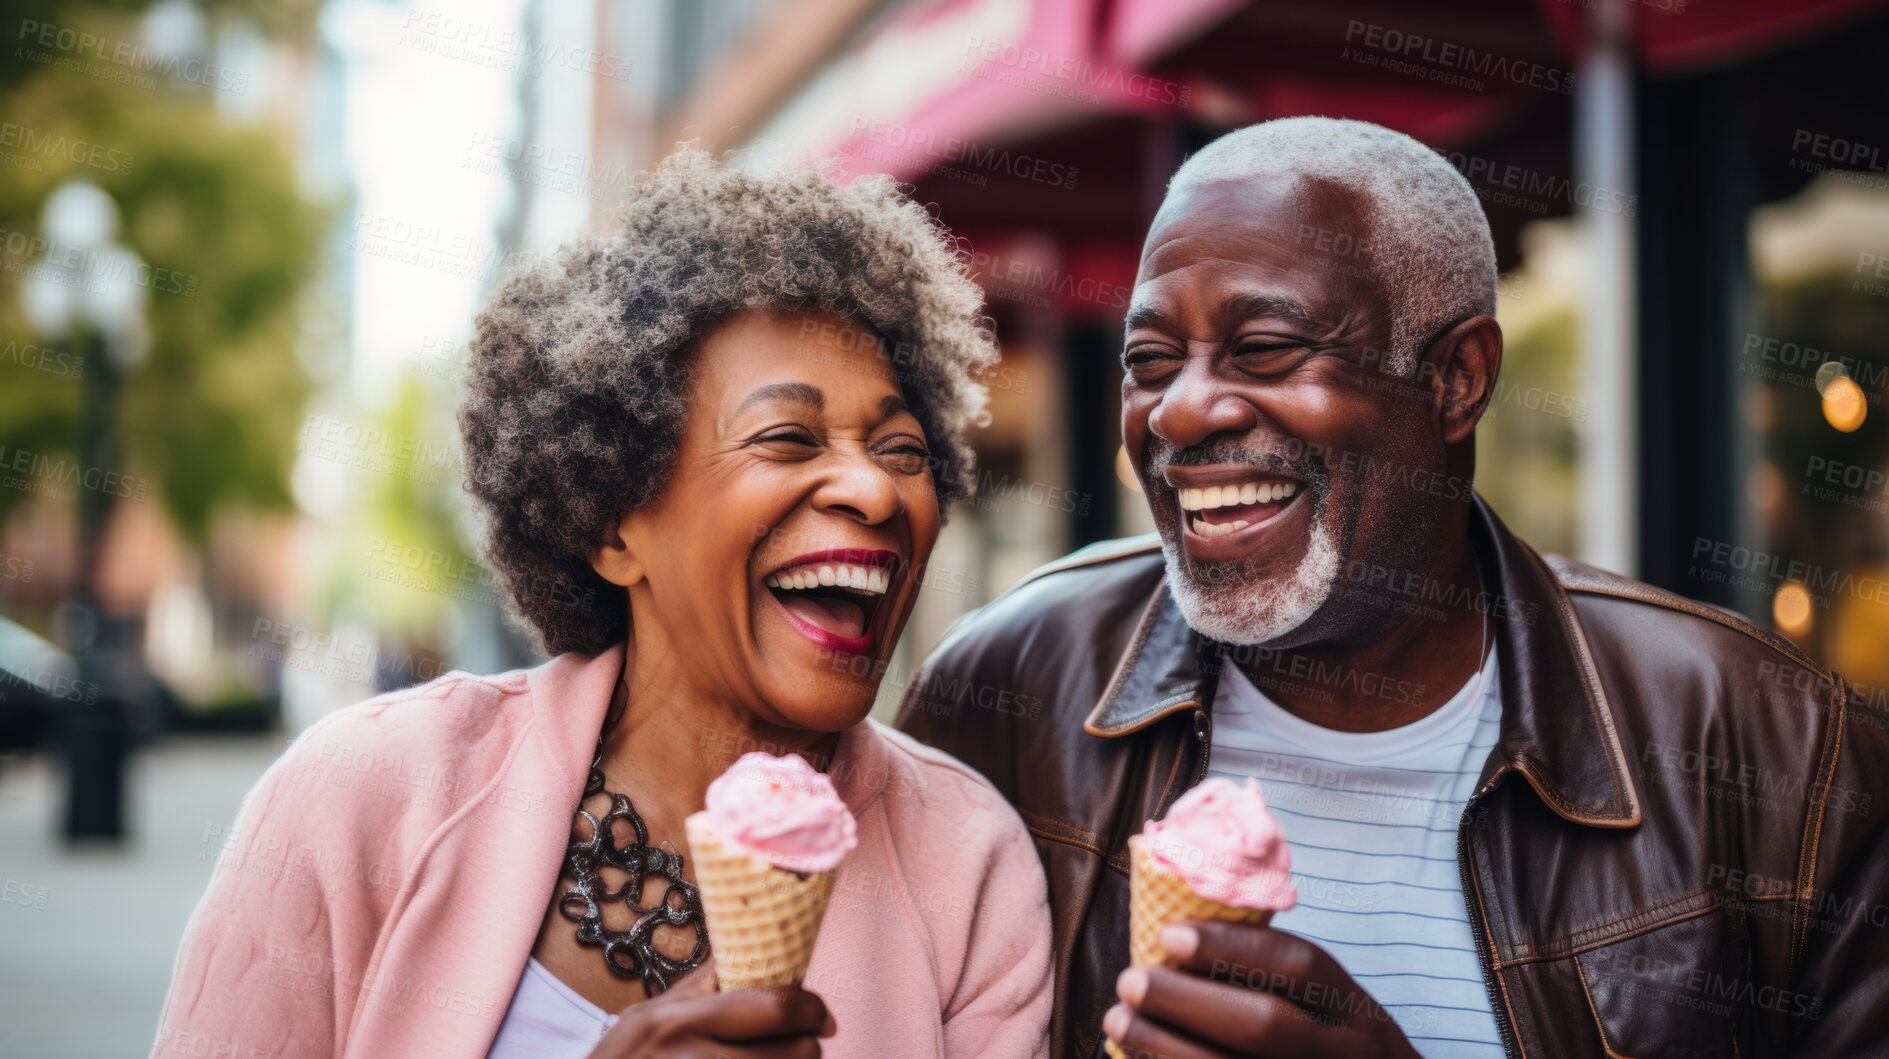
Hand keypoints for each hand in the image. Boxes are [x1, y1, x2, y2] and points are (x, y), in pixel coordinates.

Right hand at [586, 960, 835, 1057]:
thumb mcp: (649, 1016)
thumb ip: (701, 988)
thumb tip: (748, 948)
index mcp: (682, 1021)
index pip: (774, 1006)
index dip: (813, 1010)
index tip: (824, 1017)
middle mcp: (695, 1058)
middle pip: (795, 1054)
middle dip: (809, 1049)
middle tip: (808, 1045)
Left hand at [1103, 920, 1420, 1058]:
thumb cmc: (1325, 1046)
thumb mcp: (1326, 1008)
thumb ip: (1271, 977)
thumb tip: (1175, 941)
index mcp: (1354, 1010)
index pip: (1298, 965)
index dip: (1231, 946)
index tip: (1168, 934)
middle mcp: (1343, 1054)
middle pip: (1265, 1025)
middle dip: (1189, 1000)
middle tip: (1130, 981)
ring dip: (1164, 1046)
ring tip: (1118, 1018)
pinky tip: (1138, 1055)